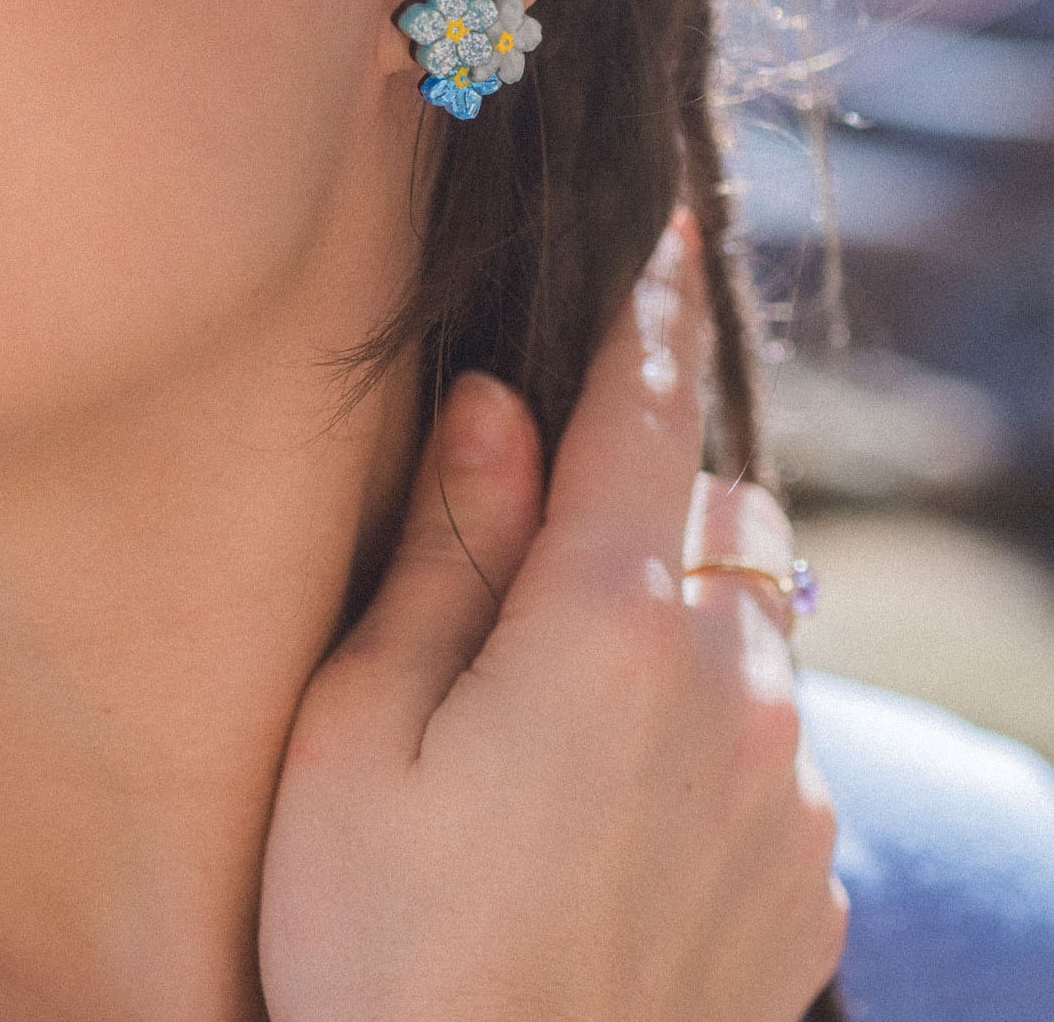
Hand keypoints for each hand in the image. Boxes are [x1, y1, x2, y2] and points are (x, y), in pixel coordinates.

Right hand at [258, 209, 848, 1021]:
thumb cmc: (379, 947)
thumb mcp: (360, 738)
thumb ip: (446, 557)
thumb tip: (495, 410)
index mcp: (606, 630)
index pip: (641, 413)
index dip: (648, 309)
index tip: (669, 221)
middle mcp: (729, 688)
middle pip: (715, 512)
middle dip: (647, 499)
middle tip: (542, 581)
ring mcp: (787, 788)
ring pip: (753, 624)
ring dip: (682, 620)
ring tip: (567, 728)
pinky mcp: (809, 875)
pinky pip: (776, 739)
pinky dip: (714, 728)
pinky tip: (617, 819)